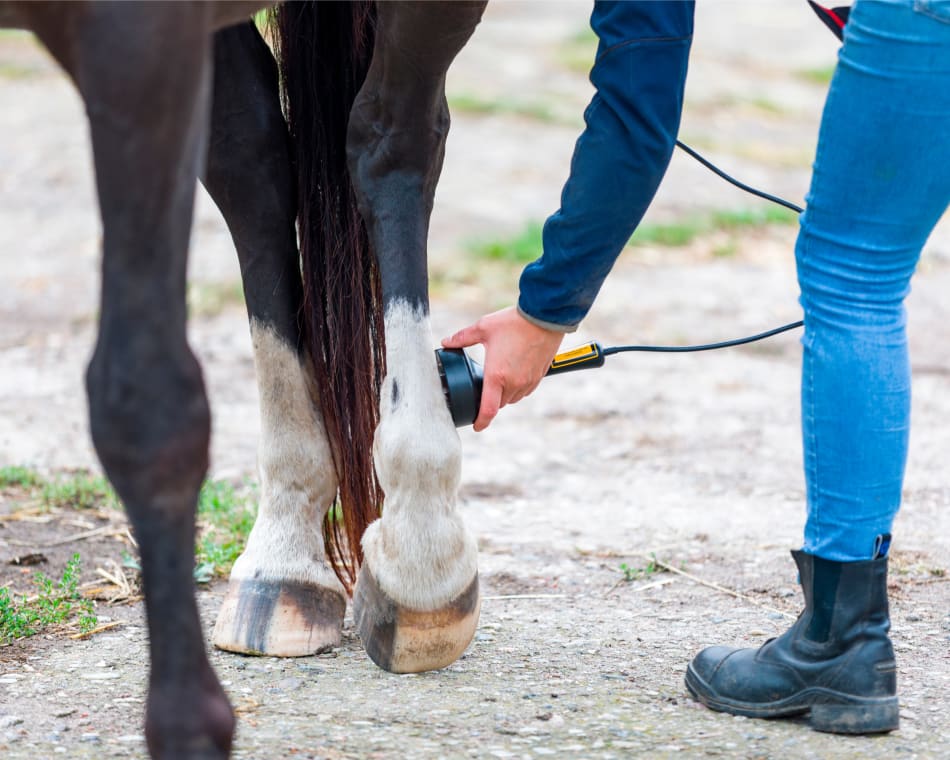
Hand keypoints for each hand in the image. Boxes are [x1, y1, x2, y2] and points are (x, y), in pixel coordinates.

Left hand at [442, 306, 563, 430]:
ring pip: (513, 398)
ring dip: (505, 394)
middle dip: (491, 400)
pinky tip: (514, 373)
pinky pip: (526, 391)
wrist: (544, 317)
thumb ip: (462, 338)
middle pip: (499, 404)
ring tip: (500, 378)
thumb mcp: (483, 328)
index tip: (476, 426)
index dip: (480, 422)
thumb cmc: (513, 322)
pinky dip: (518, 388)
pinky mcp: (539, 377)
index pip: (488, 410)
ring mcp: (528, 381)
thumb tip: (446, 342)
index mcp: (496, 376)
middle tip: (485, 387)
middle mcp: (513, 383)